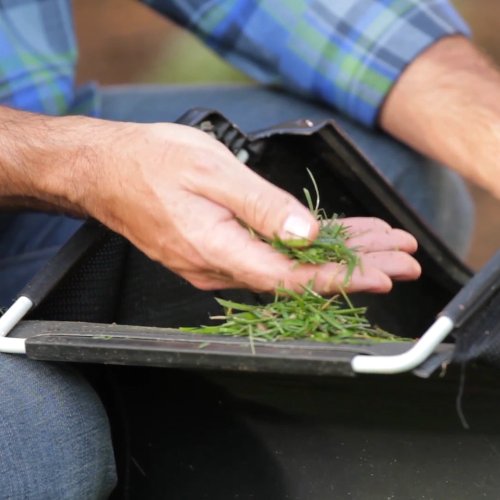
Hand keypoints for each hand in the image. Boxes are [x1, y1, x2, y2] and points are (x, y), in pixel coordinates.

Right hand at [51, 120, 418, 293]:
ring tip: (384, 244)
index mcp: (216, 248)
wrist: (107, 171)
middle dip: (354, 267)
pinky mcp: (217, 252)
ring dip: (337, 255)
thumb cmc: (153, 163)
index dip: (339, 279)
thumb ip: (262, 207)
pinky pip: (269, 254)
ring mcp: (217, 263)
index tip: (382, 277)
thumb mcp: (213, 172)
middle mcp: (218, 267)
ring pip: (287, 265)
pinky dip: (306, 246)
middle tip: (402, 259)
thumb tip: (306, 235)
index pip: (290, 277)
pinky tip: (337, 236)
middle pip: (297, 276)